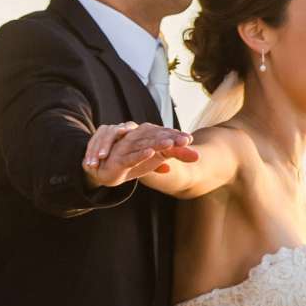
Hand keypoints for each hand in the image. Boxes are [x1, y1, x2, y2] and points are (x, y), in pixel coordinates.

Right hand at [83, 122, 200, 187]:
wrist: (106, 170)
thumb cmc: (135, 159)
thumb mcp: (158, 158)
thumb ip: (176, 155)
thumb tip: (198, 156)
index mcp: (149, 136)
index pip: (165, 134)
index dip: (177, 137)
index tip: (190, 139)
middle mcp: (138, 138)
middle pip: (157, 137)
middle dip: (171, 138)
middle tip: (185, 141)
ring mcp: (128, 148)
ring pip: (145, 144)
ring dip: (157, 144)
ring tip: (170, 144)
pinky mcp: (119, 159)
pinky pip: (131, 156)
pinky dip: (140, 155)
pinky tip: (150, 153)